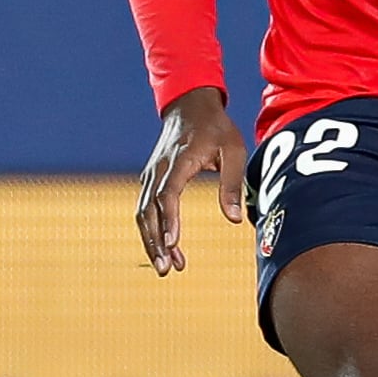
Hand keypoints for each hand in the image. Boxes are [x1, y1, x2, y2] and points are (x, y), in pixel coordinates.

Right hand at [136, 87, 246, 275]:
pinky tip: (164, 248)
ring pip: (143, 213)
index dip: (169, 220)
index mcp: (179, 160)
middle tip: (167, 269)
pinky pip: (145, 209)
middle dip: (156, 241)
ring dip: (152, 241)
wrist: (189, 107)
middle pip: (149, 210)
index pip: (168, 194)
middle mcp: (158, 169)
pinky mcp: (149, 180)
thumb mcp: (234, 151)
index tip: (173, 243)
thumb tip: (234, 219)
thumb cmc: (217, 129)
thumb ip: (232, 184)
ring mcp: (150, 175)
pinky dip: (151, 230)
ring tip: (166, 267)